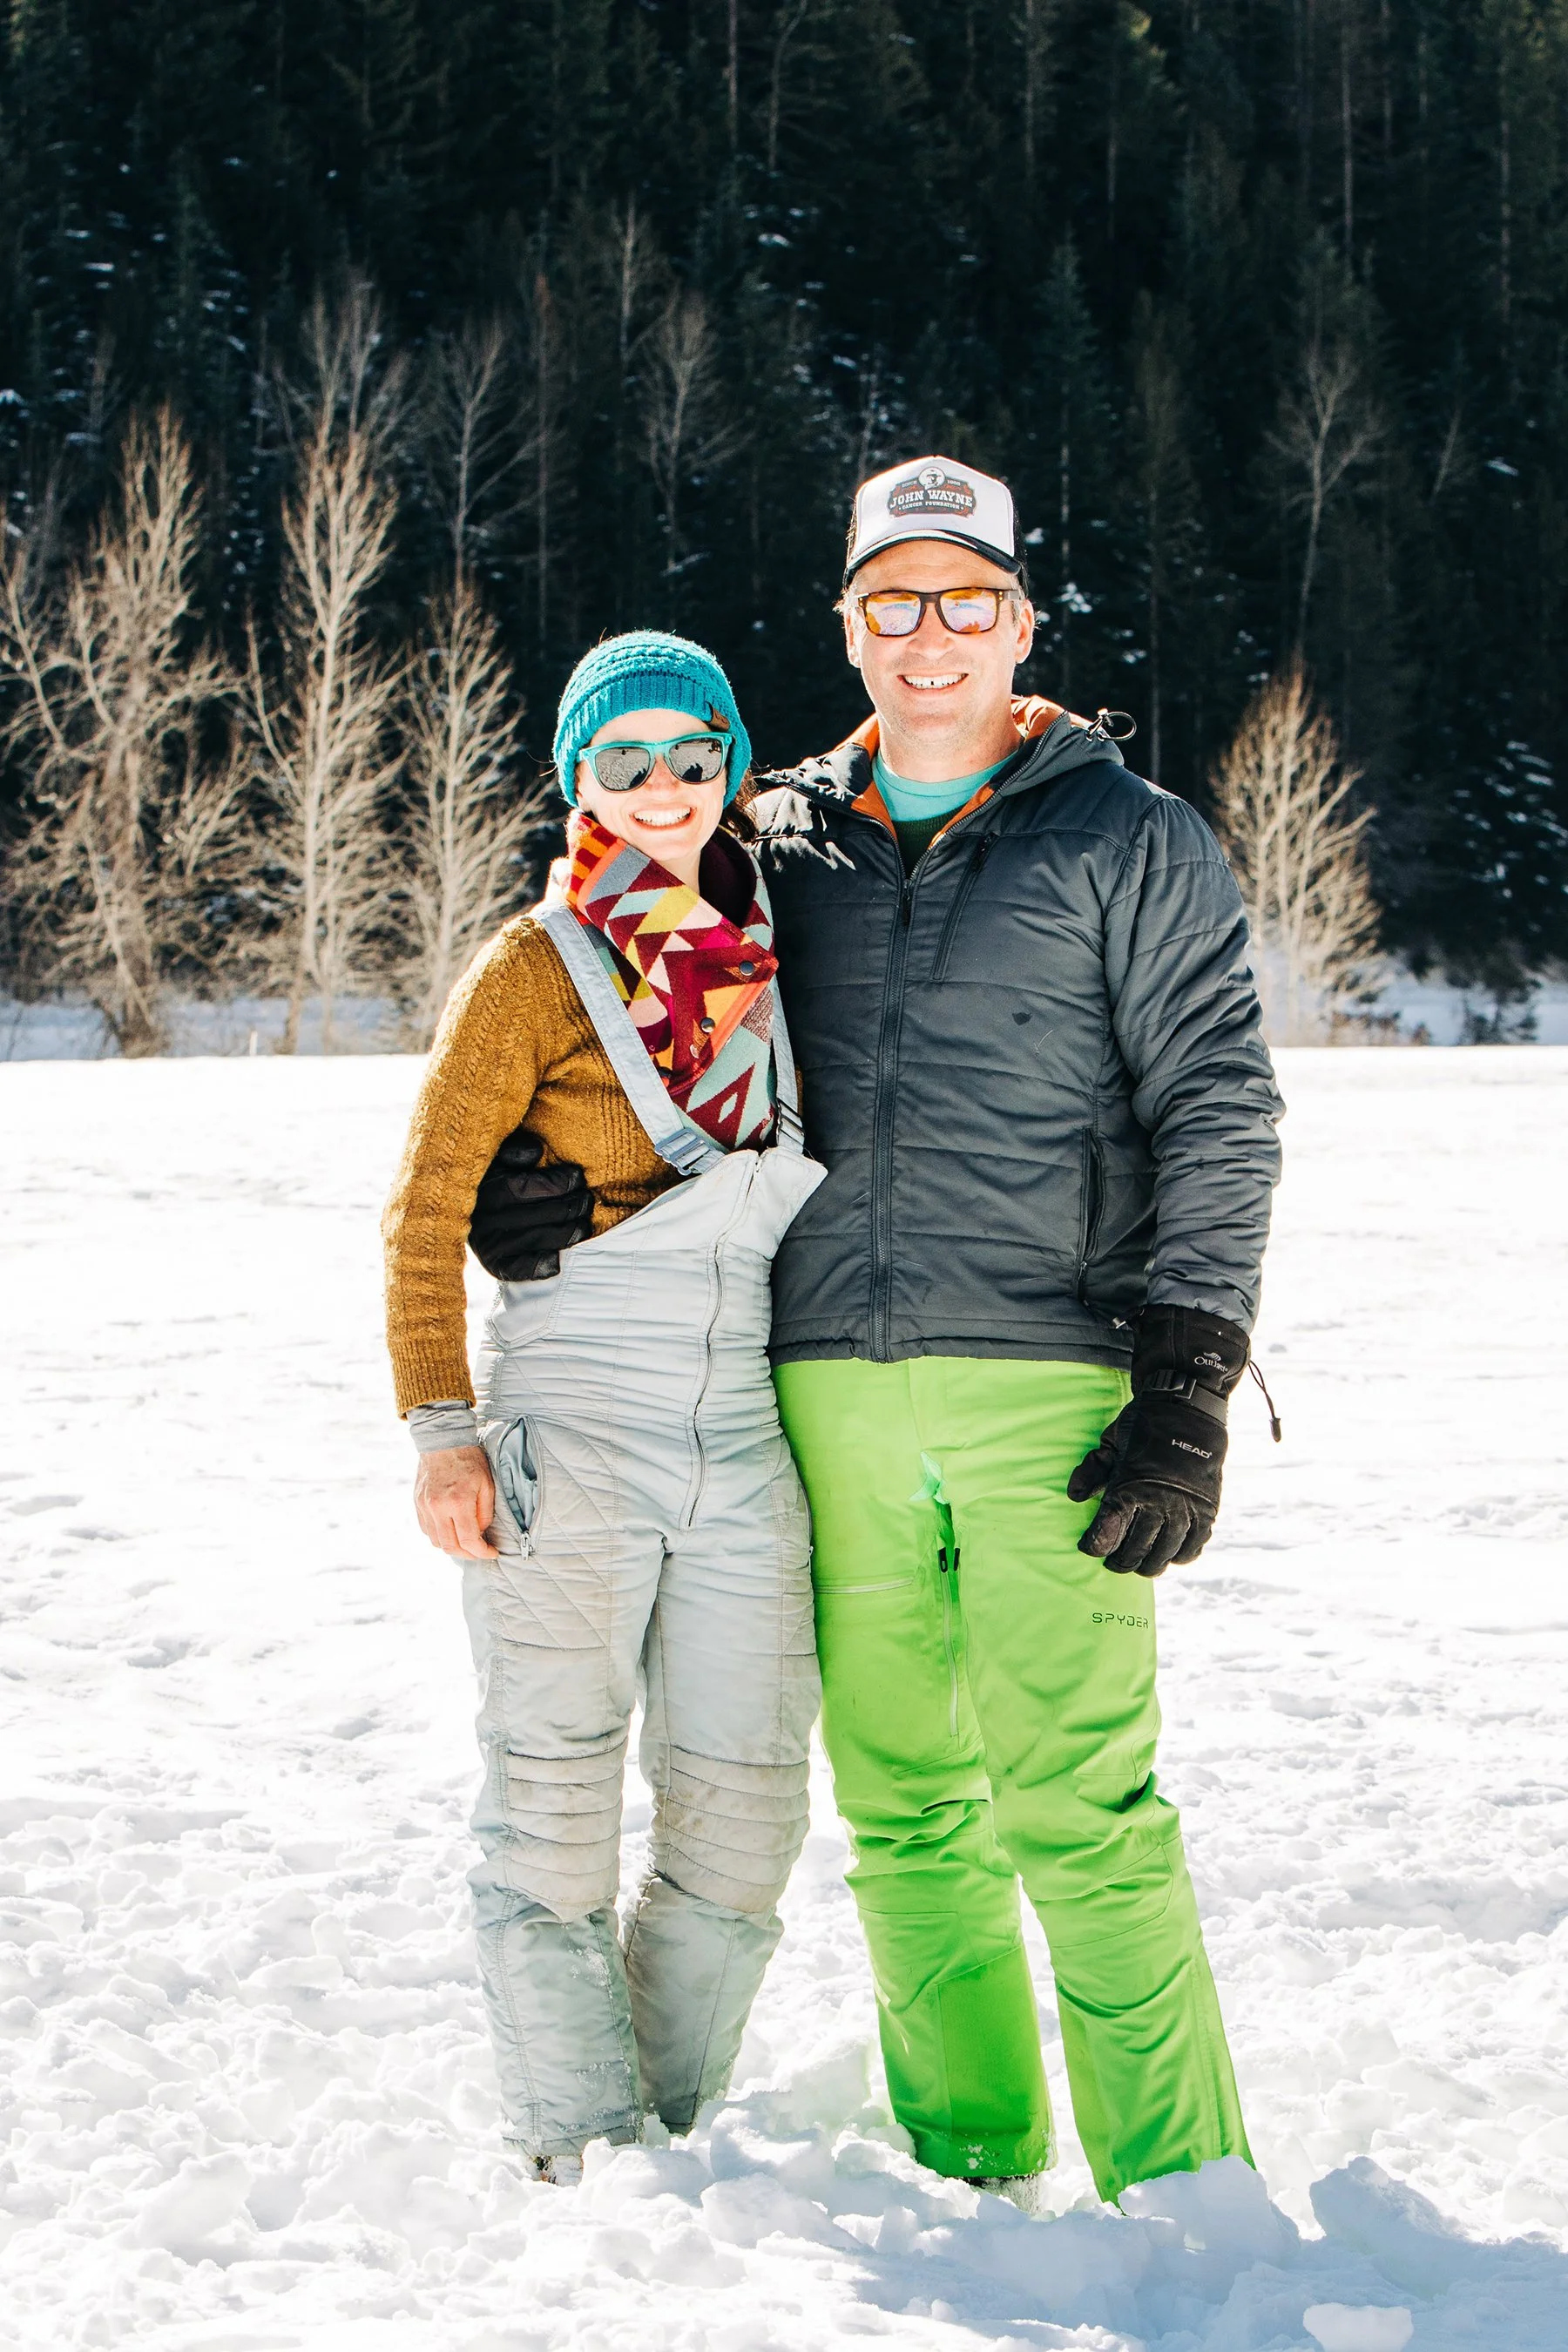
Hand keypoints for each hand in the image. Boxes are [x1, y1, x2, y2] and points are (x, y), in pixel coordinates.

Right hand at [414, 1445, 498, 1558]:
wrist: (442, 1439)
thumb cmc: (469, 1459)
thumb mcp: (487, 1484)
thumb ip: (485, 1513)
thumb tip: (480, 1533)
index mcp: (458, 1502)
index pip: (469, 1540)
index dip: (482, 1552)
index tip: (491, 1553)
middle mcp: (438, 1508)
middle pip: (450, 1546)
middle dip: (468, 1554)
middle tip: (479, 1551)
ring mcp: (424, 1506)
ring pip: (436, 1541)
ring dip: (452, 1547)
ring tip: (466, 1542)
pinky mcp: (417, 1503)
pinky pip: (426, 1529)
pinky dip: (439, 1535)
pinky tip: (451, 1530)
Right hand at [468, 1125, 592, 1281]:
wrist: (472, 1217)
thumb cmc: (495, 1181)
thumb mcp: (500, 1160)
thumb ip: (515, 1151)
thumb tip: (535, 1151)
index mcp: (484, 1190)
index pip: (523, 1187)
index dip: (554, 1183)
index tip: (576, 1177)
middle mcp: (483, 1219)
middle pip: (535, 1214)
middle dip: (568, 1207)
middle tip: (586, 1200)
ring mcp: (488, 1244)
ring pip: (535, 1239)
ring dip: (566, 1233)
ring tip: (584, 1224)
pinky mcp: (494, 1266)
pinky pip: (518, 1268)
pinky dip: (538, 1264)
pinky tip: (557, 1260)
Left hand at [1068, 1306, 1249, 1576]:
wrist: (1189, 1407)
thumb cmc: (1144, 1424)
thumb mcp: (1110, 1441)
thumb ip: (1091, 1469)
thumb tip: (1075, 1496)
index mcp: (1128, 1487)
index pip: (1106, 1534)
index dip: (1094, 1547)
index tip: (1088, 1548)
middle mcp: (1157, 1503)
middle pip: (1134, 1551)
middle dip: (1118, 1561)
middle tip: (1112, 1562)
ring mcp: (1185, 1508)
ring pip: (1164, 1555)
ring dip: (1148, 1565)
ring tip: (1139, 1564)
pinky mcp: (1207, 1508)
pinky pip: (1194, 1545)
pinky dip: (1182, 1556)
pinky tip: (1172, 1556)